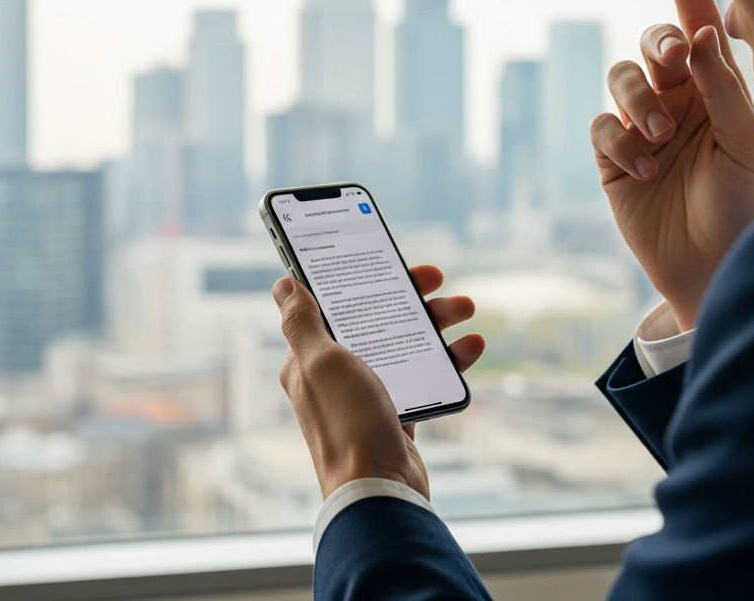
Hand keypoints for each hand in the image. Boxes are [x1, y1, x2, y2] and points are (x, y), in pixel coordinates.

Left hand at [273, 265, 483, 499]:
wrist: (381, 491)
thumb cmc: (348, 426)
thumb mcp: (323, 364)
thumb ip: (302, 324)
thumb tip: (283, 286)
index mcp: (310, 360)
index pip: (334, 305)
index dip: (362, 279)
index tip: (391, 261)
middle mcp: (336, 376)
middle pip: (375, 321)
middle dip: (410, 297)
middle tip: (438, 280)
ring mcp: (368, 396)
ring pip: (405, 346)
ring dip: (436, 324)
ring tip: (466, 309)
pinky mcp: (396, 416)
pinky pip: (424, 377)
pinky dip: (447, 361)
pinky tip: (470, 348)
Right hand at [591, 0, 753, 330]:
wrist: (713, 265)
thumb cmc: (743, 203)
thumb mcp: (746, 143)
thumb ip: (723, 88)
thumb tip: (698, 34)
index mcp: (713, 89)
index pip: (694, 31)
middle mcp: (676, 101)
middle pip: (650, 45)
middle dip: (655, 43)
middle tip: (670, 59)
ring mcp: (641, 129)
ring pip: (619, 80)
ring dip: (636, 98)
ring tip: (658, 134)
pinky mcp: (613, 160)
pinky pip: (602, 129)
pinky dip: (620, 141)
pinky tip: (644, 168)